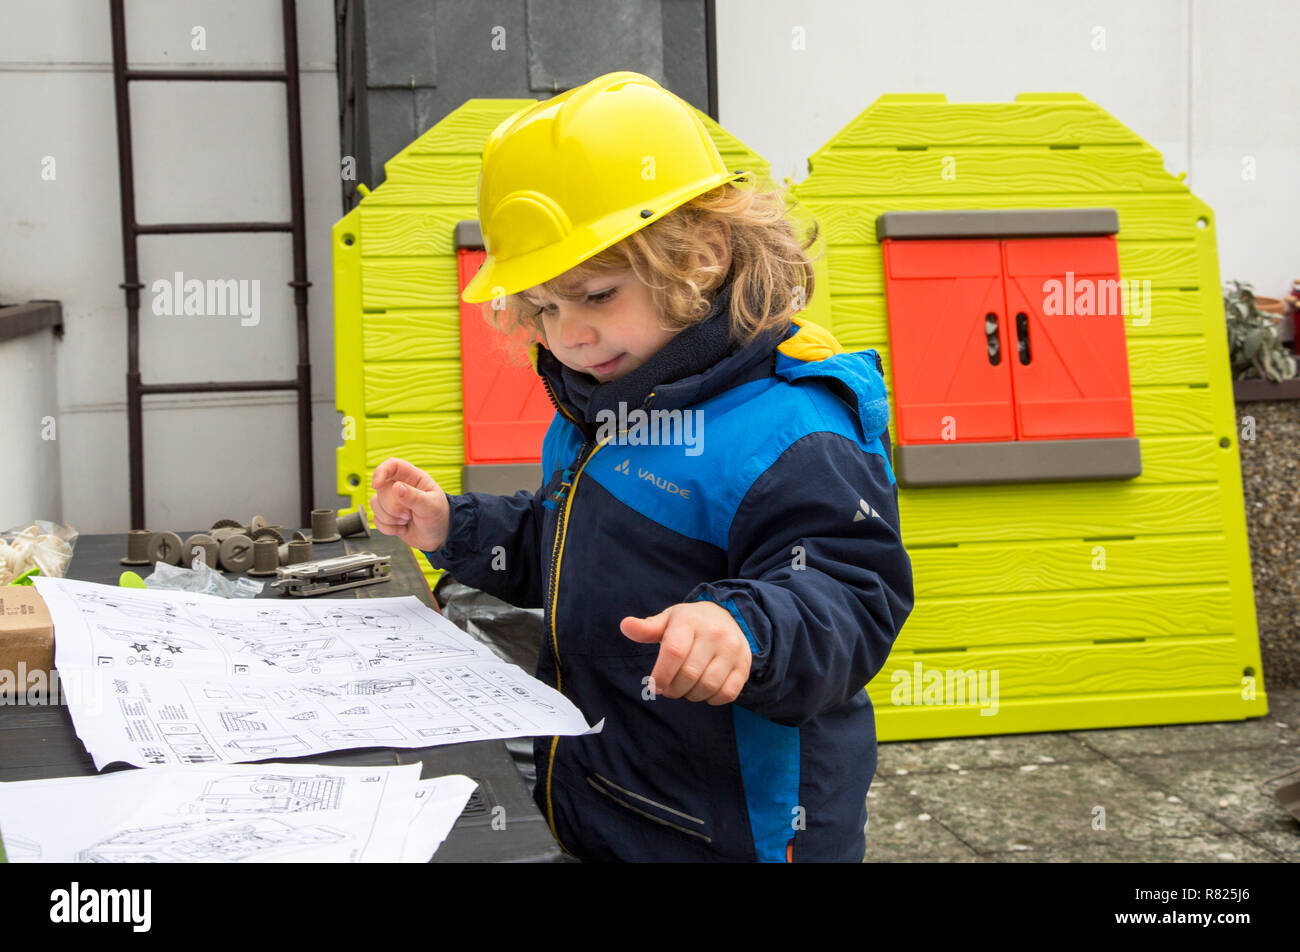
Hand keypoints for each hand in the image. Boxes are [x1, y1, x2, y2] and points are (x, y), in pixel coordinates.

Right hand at [368, 457, 450, 551]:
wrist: (439, 536)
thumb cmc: (439, 516)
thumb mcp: (431, 506)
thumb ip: (415, 497)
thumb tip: (397, 487)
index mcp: (413, 478)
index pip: (392, 465)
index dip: (381, 471)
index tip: (376, 485)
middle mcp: (400, 486)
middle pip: (381, 489)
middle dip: (392, 506)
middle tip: (408, 514)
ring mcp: (392, 501)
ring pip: (375, 504)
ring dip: (390, 518)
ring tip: (407, 521)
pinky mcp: (387, 515)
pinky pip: (376, 519)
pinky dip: (388, 528)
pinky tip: (402, 528)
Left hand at [621, 601, 751, 703]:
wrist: (728, 617)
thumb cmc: (690, 623)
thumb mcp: (668, 620)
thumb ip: (647, 628)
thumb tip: (625, 626)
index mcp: (690, 622)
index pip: (674, 652)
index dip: (661, 675)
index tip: (654, 685)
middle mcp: (714, 634)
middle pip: (689, 674)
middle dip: (674, 689)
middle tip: (669, 689)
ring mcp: (732, 650)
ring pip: (708, 686)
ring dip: (691, 695)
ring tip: (685, 689)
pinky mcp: (744, 665)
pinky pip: (728, 693)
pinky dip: (712, 699)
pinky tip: (704, 691)